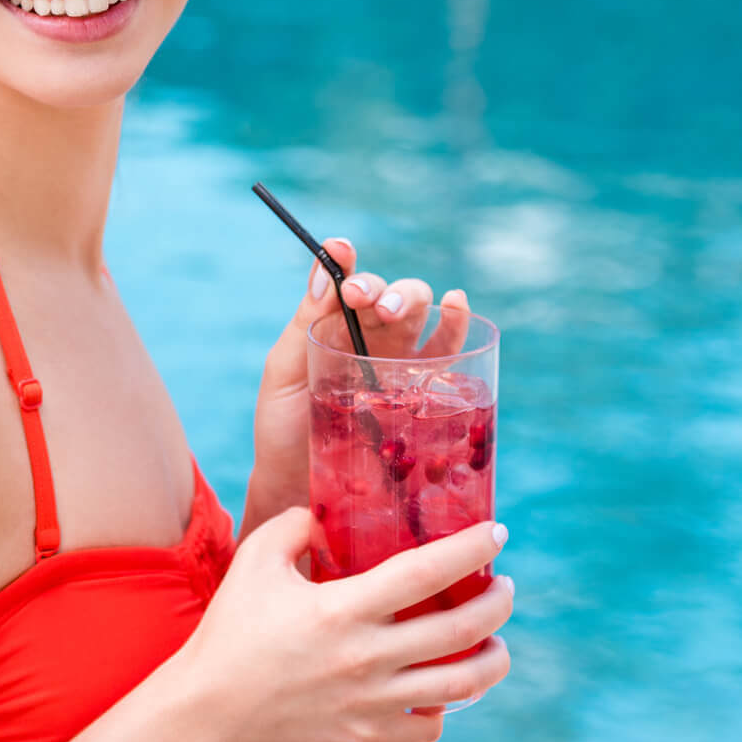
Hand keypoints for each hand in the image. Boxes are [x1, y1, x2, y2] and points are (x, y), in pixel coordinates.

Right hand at [177, 507, 513, 741]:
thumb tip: (327, 512)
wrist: (209, 709)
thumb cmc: (231, 628)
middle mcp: (366, 656)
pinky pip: (429, 727)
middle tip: (504, 586)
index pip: (427, 571)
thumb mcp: (254, 560)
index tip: (497, 533)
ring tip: (496, 642)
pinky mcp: (367, 734)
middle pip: (462, 630)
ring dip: (493, 660)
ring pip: (463, 685)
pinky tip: (445, 688)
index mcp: (341, 608)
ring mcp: (371, 700)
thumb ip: (293, 524)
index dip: (471, 548)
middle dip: (498, 603)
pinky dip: (447, 707)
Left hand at [249, 241, 472, 520]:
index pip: (344, 281)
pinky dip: (457, 323)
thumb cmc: (285, 430)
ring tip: (394, 309)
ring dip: (413, 299)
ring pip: (418, 313)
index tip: (341, 251)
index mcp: (332, 326)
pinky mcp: (425, 391)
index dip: (344, 261)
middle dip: (380, 287)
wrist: (301, 491)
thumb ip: (304, 324)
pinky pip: (447, 351)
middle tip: (364, 299)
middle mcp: (369, 336)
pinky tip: (456, 304)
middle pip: (387, 294)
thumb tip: (323, 272)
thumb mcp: (284, 373)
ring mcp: (400, 362)